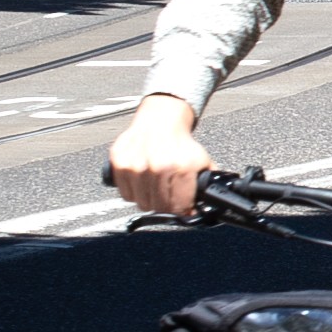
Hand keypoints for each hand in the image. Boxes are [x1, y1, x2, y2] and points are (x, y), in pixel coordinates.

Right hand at [107, 96, 211, 214]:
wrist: (160, 121)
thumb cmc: (180, 143)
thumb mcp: (203, 161)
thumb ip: (208, 183)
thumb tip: (212, 202)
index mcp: (180, 168)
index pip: (179, 207)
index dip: (184, 210)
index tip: (185, 209)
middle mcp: (157, 168)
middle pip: (160, 208)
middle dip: (168, 207)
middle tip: (171, 199)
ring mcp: (136, 167)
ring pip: (142, 203)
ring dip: (150, 201)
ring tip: (156, 189)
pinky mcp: (119, 164)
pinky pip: (126, 194)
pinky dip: (134, 193)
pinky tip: (143, 184)